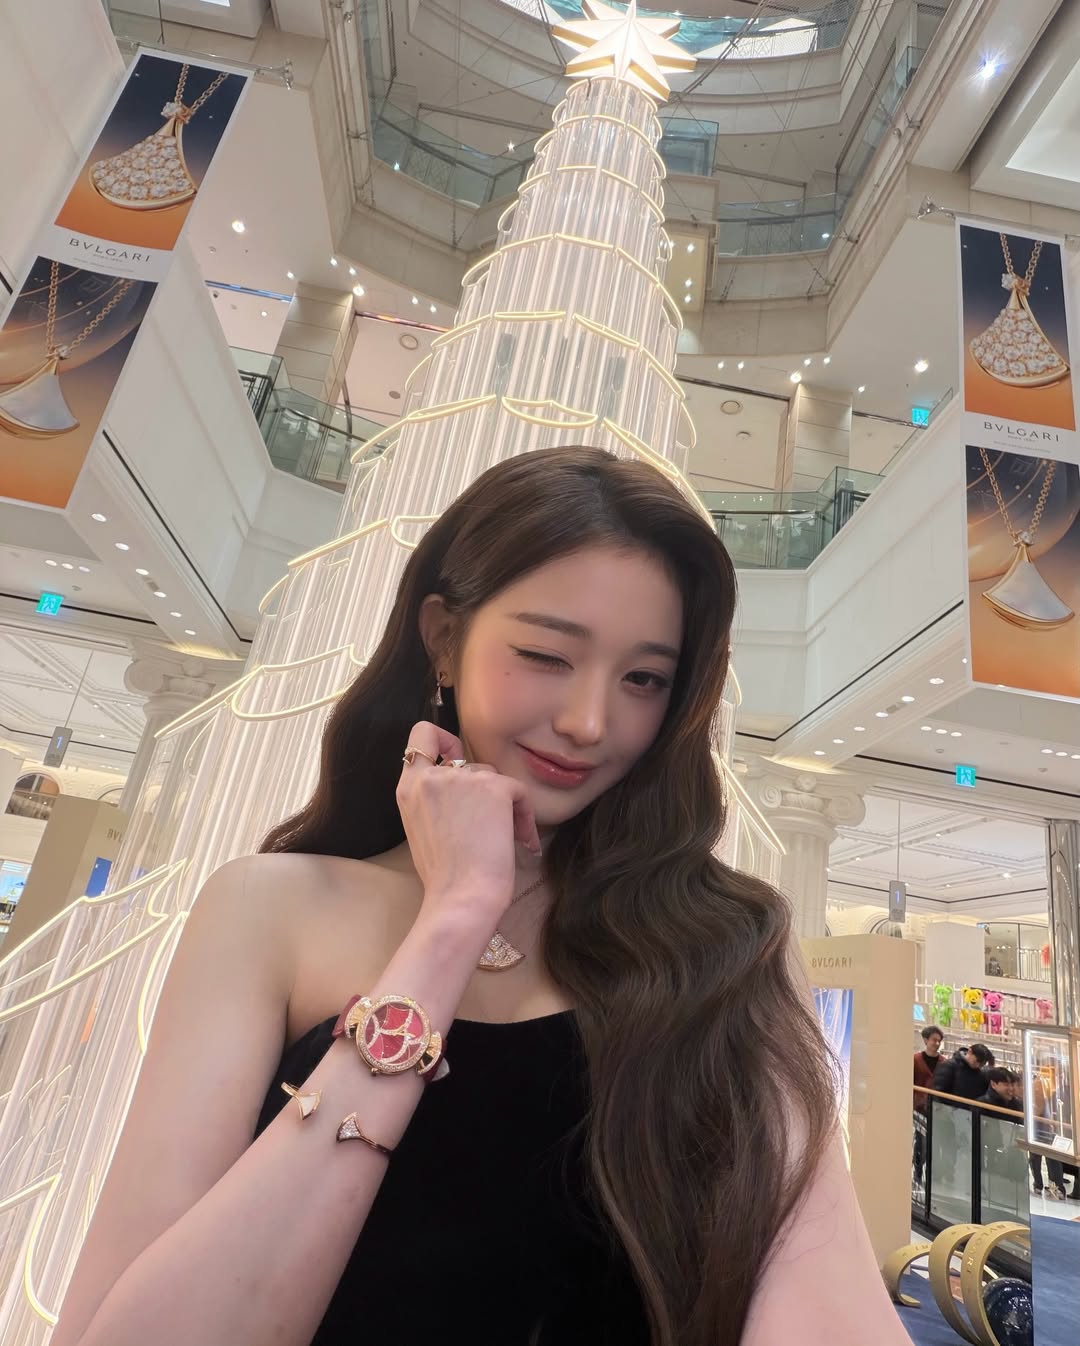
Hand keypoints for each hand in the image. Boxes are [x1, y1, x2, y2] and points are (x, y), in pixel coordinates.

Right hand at [396, 721, 540, 929]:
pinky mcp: (494, 788)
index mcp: (409, 787)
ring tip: (506, 839)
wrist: (462, 896)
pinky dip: (524, 816)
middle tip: (490, 823)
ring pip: (494, 778)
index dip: (444, 741)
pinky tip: (523, 842)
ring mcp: (463, 779)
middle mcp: (432, 776)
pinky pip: (518, 793)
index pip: (422, 736)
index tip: (455, 759)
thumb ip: (432, 799)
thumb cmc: (444, 876)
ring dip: (504, 806)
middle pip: (468, 762)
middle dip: (483, 790)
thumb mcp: (421, 828)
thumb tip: (460, 790)